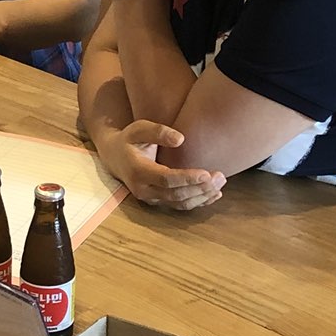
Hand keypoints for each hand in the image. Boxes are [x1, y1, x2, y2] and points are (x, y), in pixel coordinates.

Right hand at [100, 120, 223, 212]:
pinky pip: (179, 206)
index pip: (166, 179)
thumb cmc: (129, 139)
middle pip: (175, 194)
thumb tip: (180, 139)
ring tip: (220, 185)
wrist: (114, 157)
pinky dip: (198, 202)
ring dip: (201, 197)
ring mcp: (150, 198)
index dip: (187, 178)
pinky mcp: (157, 201)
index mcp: (138, 171)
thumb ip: (158, 131)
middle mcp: (143, 189)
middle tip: (220, 177)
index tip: (207, 173)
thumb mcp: (139, 129)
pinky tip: (213, 195)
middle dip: (200, 188)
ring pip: (179, 203)